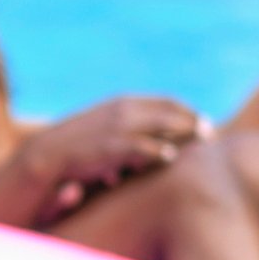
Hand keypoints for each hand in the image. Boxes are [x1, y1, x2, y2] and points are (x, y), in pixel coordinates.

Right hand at [8, 96, 211, 221]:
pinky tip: (170, 157)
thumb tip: (158, 147)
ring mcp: (117, 127)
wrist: (46, 156)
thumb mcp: (105, 132)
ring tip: (202, 142)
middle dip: (194, 121)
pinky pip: (142, 146)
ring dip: (185, 132)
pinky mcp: (110, 146)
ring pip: (162, 125)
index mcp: (124, 104)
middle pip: (171, 111)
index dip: (189, 112)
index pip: (167, 102)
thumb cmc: (79, 149)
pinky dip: (158, 150)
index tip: (205, 123)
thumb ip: (131, 132)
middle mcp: (123, 110)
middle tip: (212, 134)